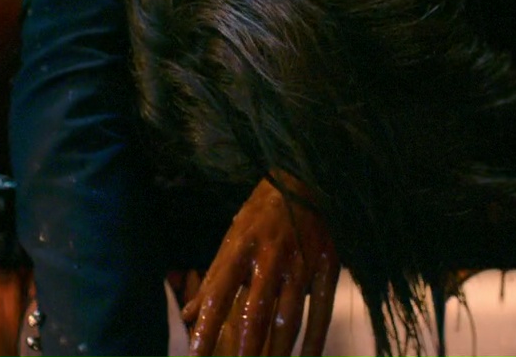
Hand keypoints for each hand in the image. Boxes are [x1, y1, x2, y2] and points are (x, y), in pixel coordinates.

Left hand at [182, 175, 339, 356]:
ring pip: (289, 318)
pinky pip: (321, 311)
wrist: (308, 177)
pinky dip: (315, 340)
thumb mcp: (231, 238)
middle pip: (255, 314)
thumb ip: (213, 279)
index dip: (205, 331)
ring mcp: (301, 263)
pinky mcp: (327, 266)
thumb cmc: (262, 213)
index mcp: (240, 249)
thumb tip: (188, 314)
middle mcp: (269, 257)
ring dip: (277, 352)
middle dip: (245, 350)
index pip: (217, 297)